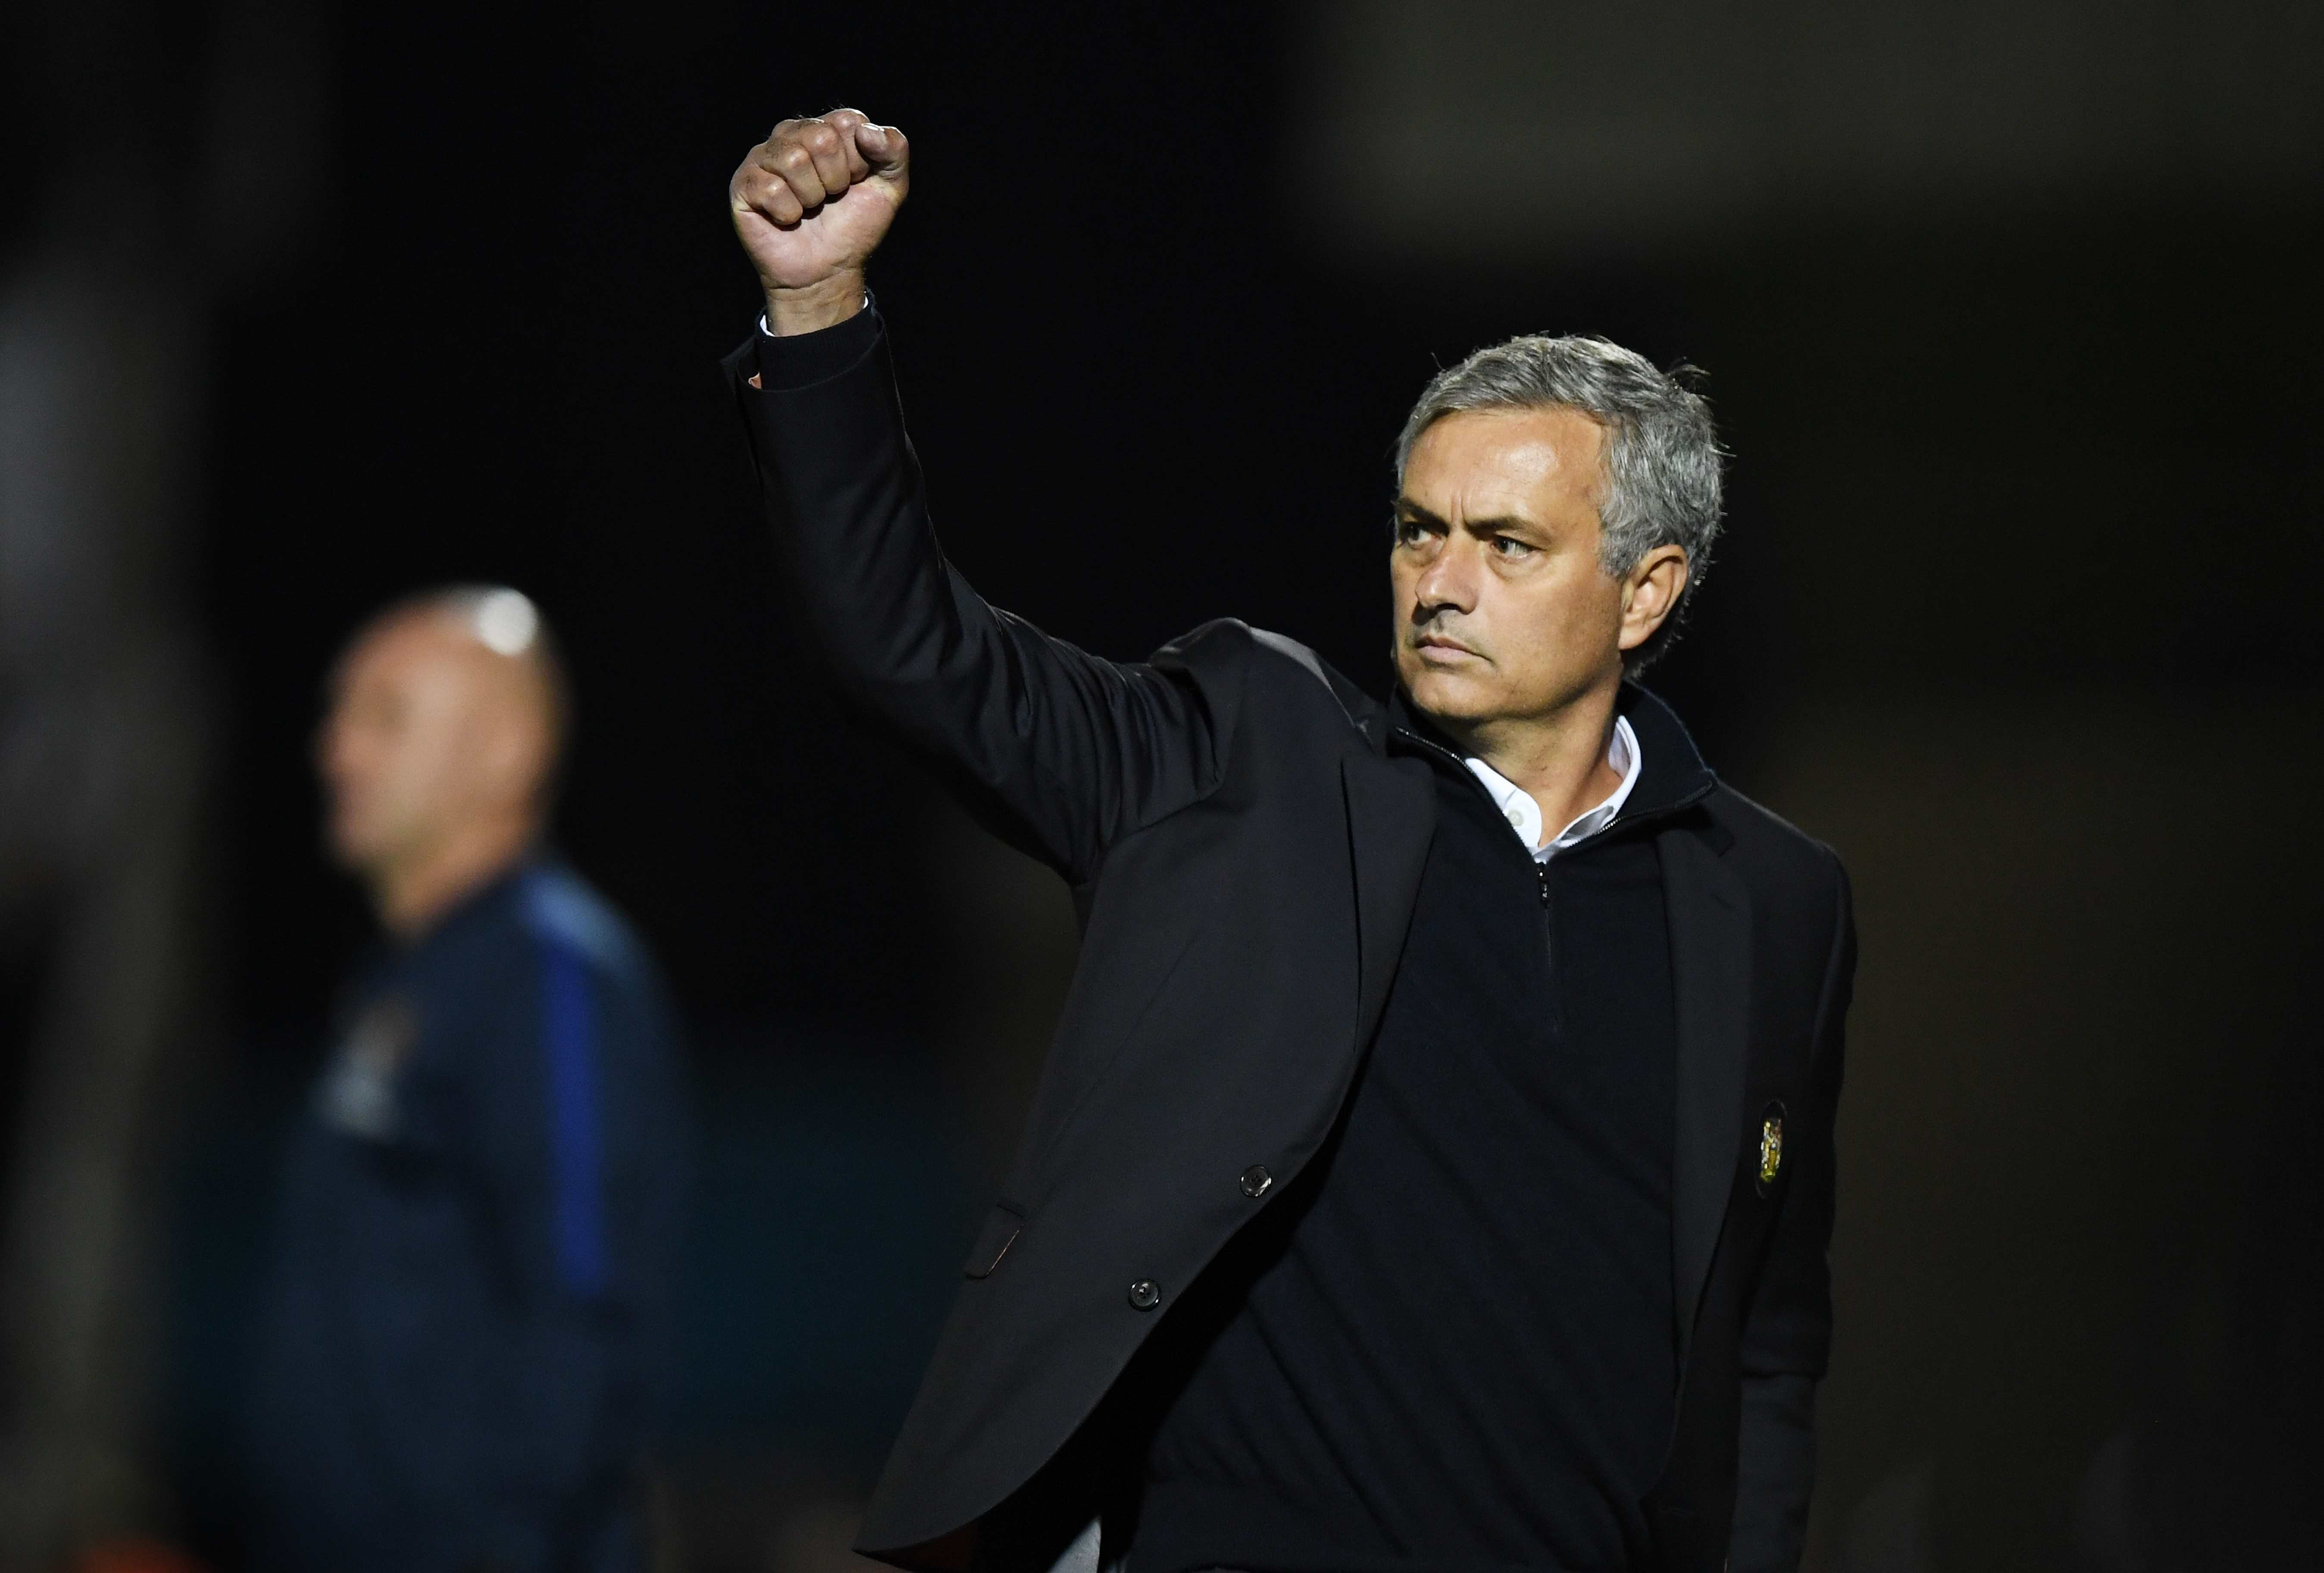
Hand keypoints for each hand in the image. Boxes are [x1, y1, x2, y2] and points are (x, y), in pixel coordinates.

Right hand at [730, 109, 908, 334]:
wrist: (827, 271)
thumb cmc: (853, 227)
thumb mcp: (890, 188)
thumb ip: (894, 150)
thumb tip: (867, 131)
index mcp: (826, 127)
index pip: (847, 122)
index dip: (858, 161)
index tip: (854, 183)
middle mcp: (791, 134)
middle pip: (820, 138)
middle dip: (835, 179)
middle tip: (830, 198)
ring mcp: (764, 157)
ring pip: (794, 160)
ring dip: (812, 197)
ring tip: (809, 208)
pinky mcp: (744, 183)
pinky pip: (772, 189)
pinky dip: (789, 213)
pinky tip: (788, 219)